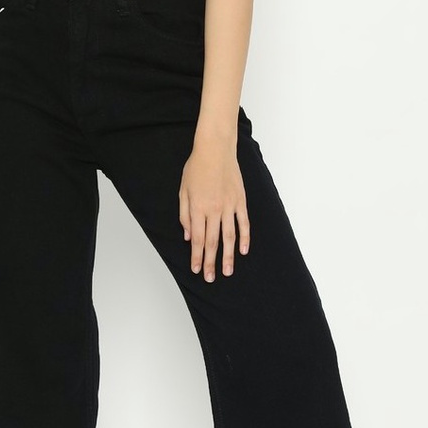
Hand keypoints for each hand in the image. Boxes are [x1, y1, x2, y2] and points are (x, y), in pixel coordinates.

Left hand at [178, 140, 250, 280]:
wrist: (215, 149)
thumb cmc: (196, 168)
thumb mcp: (183, 191)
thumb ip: (184, 215)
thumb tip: (187, 236)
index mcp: (198, 208)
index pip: (197, 239)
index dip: (196, 256)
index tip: (196, 270)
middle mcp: (214, 210)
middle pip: (212, 242)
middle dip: (210, 262)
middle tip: (210, 278)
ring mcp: (229, 206)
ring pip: (229, 236)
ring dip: (228, 256)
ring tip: (228, 271)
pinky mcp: (240, 200)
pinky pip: (243, 223)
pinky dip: (244, 237)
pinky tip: (243, 250)